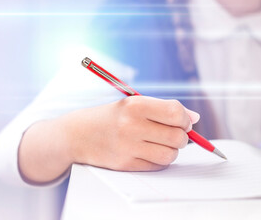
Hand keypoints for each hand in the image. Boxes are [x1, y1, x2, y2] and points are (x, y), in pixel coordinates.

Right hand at [68, 96, 199, 170]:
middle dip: (181, 136)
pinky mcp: (125, 164)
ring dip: (171, 150)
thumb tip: (195, 118)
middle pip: (178, 137)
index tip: (182, 122)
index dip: (185, 119)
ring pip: (170, 155)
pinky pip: (157, 166)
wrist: (77, 134)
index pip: (176, 113)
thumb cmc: (109, 117)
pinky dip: (158, 160)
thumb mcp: (132, 104)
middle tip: (171, 133)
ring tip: (160, 144)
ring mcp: (128, 147)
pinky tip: (147, 152)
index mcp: (135, 106)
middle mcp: (131, 126)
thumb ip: (164, 109)